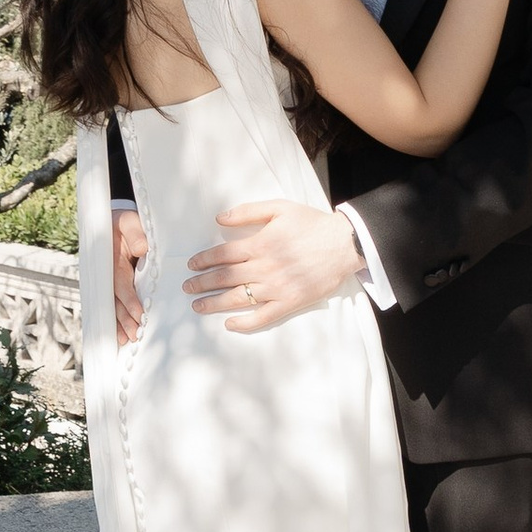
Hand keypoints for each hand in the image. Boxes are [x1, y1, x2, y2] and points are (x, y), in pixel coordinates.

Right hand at [112, 208, 147, 346]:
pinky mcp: (113, 285)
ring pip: (113, 306)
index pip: (122, 284)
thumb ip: (135, 233)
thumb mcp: (129, 221)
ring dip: (119, 323)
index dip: (129, 301)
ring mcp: (109, 281)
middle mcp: (108, 274)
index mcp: (112, 261)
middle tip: (133, 336)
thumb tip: (142, 249)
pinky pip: (113, 304)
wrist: (113, 222)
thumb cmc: (124, 223)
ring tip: (126, 340)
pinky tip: (120, 336)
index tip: (139, 316)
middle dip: (124, 319)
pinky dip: (116, 320)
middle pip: (115, 301)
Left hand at [183, 198, 367, 333]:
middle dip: (201, 283)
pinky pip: (262, 316)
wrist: (344, 244)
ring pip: (237, 298)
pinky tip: (230, 323)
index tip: (191, 266)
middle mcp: (263, 268)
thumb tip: (220, 219)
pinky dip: (244, 322)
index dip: (203, 261)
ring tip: (198, 306)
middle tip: (187, 288)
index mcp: (259, 245)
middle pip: (224, 278)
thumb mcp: (280, 208)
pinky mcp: (289, 302)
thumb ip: (248, 212)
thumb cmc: (312, 224)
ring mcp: (275, 288)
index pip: (222, 255)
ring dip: (214, 303)